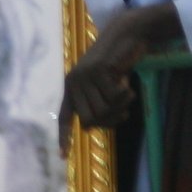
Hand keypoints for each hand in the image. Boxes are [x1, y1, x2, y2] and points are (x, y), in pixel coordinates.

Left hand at [61, 5, 175, 130]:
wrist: (126, 34)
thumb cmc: (117, 62)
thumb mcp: (105, 86)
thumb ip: (96, 103)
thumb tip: (88, 127)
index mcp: (72, 86)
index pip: (66, 116)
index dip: (64, 136)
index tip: (62, 156)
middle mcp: (73, 81)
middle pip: (90, 120)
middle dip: (110, 121)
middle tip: (124, 112)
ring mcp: (84, 75)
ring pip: (102, 111)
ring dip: (120, 108)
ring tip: (127, 95)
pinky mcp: (98, 70)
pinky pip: (114, 98)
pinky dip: (125, 96)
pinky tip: (128, 84)